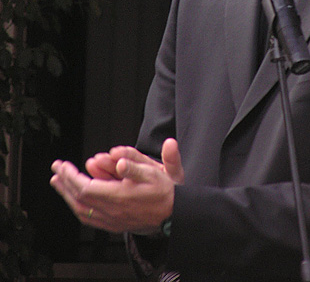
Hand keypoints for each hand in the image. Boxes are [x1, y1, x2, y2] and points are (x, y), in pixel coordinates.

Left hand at [50, 140, 183, 234]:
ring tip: (59, 182)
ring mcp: (112, 220)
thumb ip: (135, 165)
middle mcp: (112, 211)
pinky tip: (74, 200)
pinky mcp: (114, 225)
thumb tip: (119, 162)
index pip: (85, 188)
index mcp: (119, 196)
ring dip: (67, 195)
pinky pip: (89, 218)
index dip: (71, 177)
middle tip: (56, 169)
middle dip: (65, 182)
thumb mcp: (155, 172)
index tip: (63, 165)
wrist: (175, 216)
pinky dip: (77, 207)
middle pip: (79, 199)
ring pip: (81, 210)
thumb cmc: (166, 192)